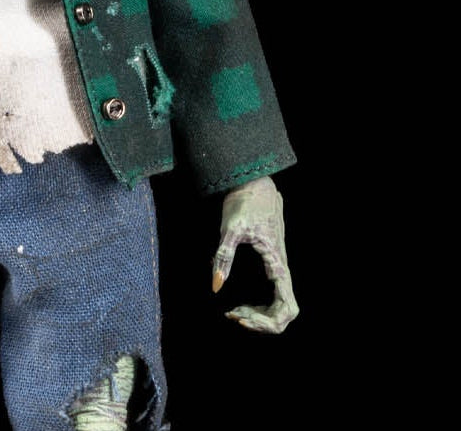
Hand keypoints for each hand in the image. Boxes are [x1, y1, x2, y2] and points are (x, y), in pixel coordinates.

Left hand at [211, 176, 297, 333]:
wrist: (252, 181)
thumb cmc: (244, 202)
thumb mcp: (230, 229)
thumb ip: (223, 257)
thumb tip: (216, 286)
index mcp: (278, 264)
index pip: (287, 309)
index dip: (268, 323)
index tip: (241, 317)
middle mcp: (282, 269)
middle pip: (284, 312)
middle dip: (260, 322)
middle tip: (233, 316)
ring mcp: (278, 266)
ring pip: (278, 305)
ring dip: (259, 315)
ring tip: (233, 313)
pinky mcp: (271, 262)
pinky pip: (272, 293)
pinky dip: (258, 304)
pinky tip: (238, 303)